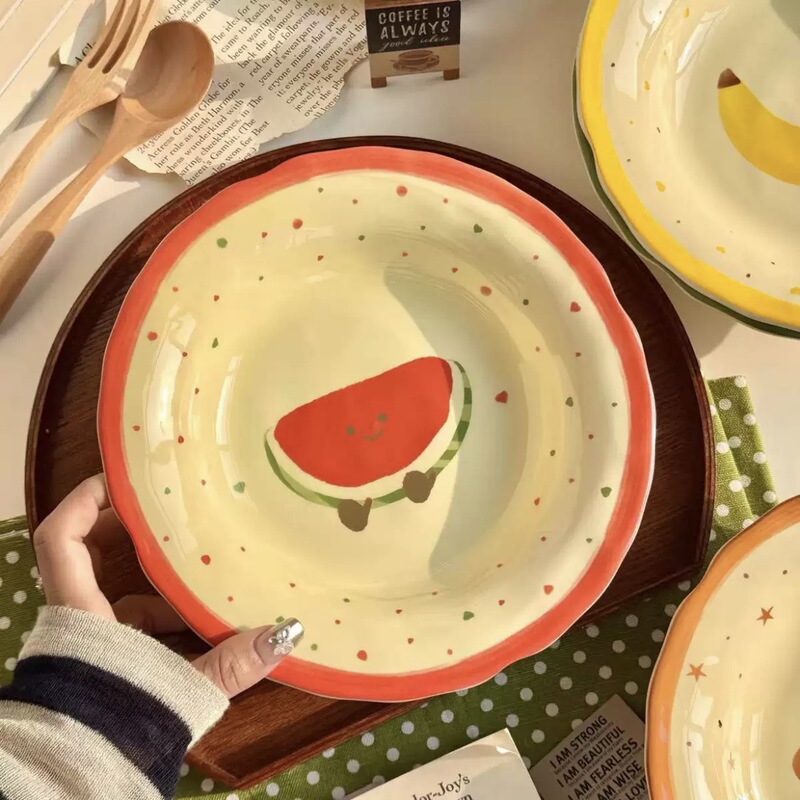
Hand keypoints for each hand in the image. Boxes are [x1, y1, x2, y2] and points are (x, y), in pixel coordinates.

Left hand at [33, 474, 301, 697]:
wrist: (86, 775)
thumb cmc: (122, 720)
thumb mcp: (180, 684)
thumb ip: (232, 661)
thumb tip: (286, 632)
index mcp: (83, 609)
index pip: (62, 537)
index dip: (84, 499)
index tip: (120, 479)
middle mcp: (77, 615)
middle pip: (83, 550)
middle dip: (123, 526)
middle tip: (166, 509)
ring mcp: (86, 636)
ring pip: (109, 588)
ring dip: (146, 573)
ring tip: (193, 561)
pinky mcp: (98, 656)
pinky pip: (123, 618)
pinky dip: (152, 610)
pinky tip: (191, 618)